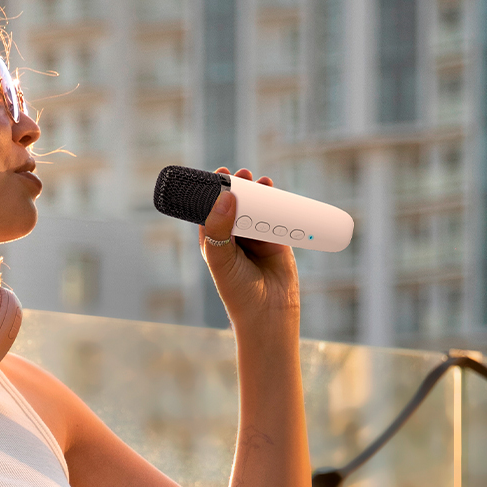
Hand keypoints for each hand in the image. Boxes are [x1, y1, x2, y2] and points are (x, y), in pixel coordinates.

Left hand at [201, 167, 300, 330]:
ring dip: (258, 193)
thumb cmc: (237, 291)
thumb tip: (225, 197)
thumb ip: (219, 228)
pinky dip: (277, 204)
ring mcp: (255, 238)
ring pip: (256, 209)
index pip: (209, 209)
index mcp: (213, 239)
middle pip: (235, 205)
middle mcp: (233, 237)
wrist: (268, 313)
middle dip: (238, 187)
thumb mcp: (221, 258)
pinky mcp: (276, 242)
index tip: (218, 173)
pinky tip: (276, 192)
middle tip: (242, 174)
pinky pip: (276, 217)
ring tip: (261, 181)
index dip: (213, 191)